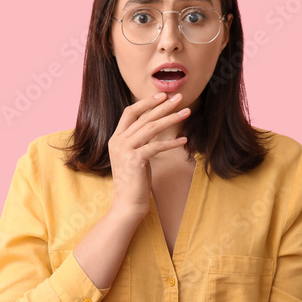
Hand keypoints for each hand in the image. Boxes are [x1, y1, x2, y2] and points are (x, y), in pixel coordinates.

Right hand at [107, 92, 189, 220]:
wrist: (127, 205)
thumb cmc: (134, 182)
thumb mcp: (134, 157)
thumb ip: (139, 141)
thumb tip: (154, 126)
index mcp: (115, 139)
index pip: (129, 113)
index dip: (146, 103)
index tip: (162, 96)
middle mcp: (117, 142)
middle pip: (143, 117)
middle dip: (163, 105)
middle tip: (179, 97)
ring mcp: (124, 150)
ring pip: (151, 128)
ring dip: (171, 118)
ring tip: (187, 112)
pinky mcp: (134, 160)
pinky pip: (156, 146)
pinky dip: (171, 142)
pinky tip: (184, 139)